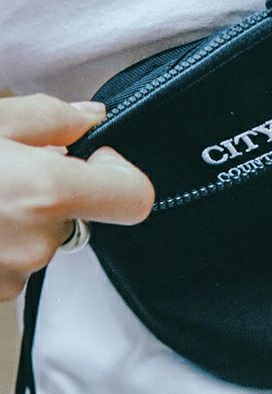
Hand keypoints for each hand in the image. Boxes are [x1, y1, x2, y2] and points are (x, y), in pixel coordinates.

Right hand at [0, 93, 153, 300]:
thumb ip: (46, 116)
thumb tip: (89, 117)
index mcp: (43, 194)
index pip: (136, 198)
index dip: (124, 176)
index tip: (97, 161)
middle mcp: (37, 244)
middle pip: (82, 216)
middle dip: (55, 194)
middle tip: (9, 172)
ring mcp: (14, 276)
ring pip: (45, 240)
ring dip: (23, 219)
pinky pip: (17, 263)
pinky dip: (2, 243)